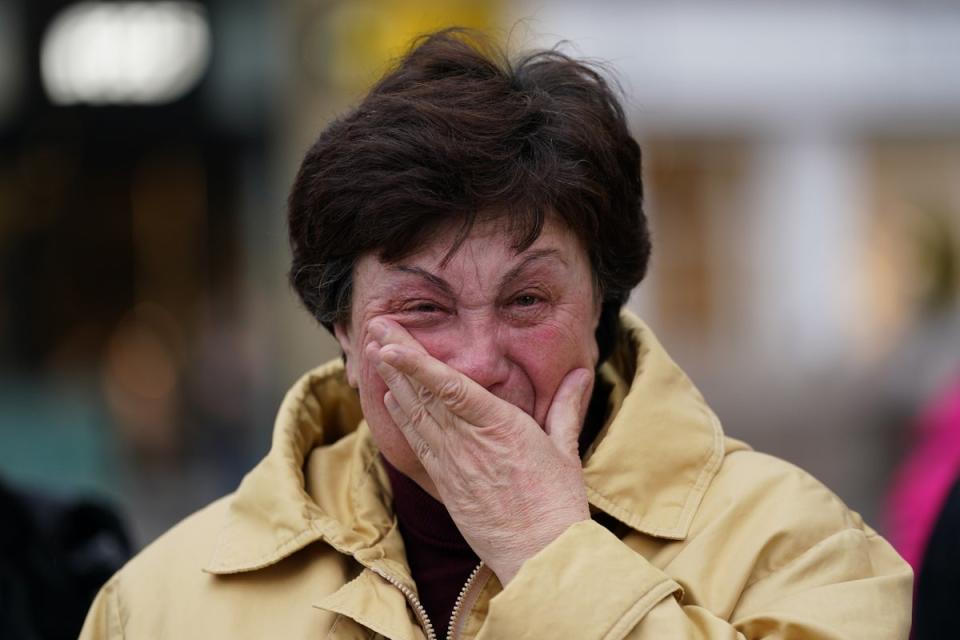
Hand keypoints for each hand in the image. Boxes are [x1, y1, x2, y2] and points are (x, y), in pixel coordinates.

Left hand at [365, 319, 593, 583]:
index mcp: (499, 426)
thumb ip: (566, 406)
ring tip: (376, 352)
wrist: (539, 557)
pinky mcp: (445, 484)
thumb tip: (580, 372)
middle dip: (396, 358)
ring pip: (415, 414)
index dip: (416, 362)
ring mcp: (452, 464)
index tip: (392, 342)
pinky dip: (401, 417)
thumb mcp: (565, 450)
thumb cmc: (557, 504)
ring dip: (393, 381)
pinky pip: (417, 443)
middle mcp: (468, 442)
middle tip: (375, 327)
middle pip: (423, 393)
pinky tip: (391, 397)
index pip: (448, 386)